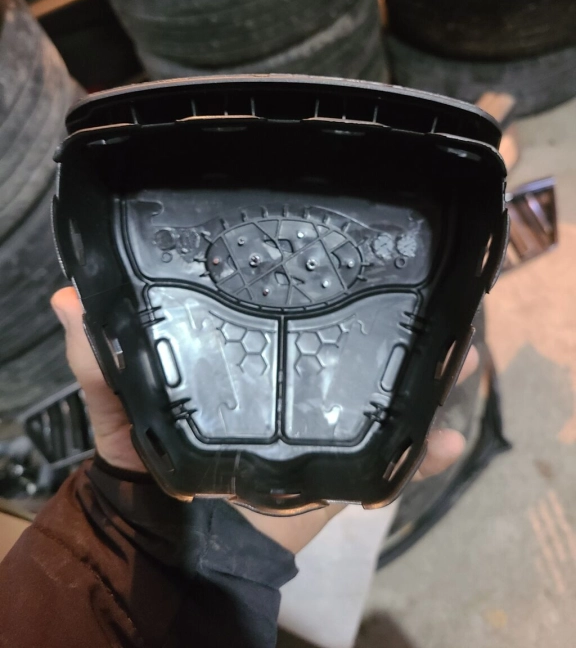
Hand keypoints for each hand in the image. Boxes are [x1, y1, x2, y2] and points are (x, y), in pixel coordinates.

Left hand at [51, 287, 476, 552]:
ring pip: (388, 392)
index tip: (344, 237)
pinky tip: (451, 439)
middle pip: (356, 341)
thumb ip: (97, 360)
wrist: (177, 544)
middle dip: (396, 317)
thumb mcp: (117, 405)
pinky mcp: (342, 471)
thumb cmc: (142, 464)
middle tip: (427, 288)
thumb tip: (69, 299)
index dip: (318, 274)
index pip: (291, 304)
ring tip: (461, 350)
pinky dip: (425, 454)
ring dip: (428, 374)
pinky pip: (395, 461)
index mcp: (253, 353)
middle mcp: (296, 379)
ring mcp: (325, 424)